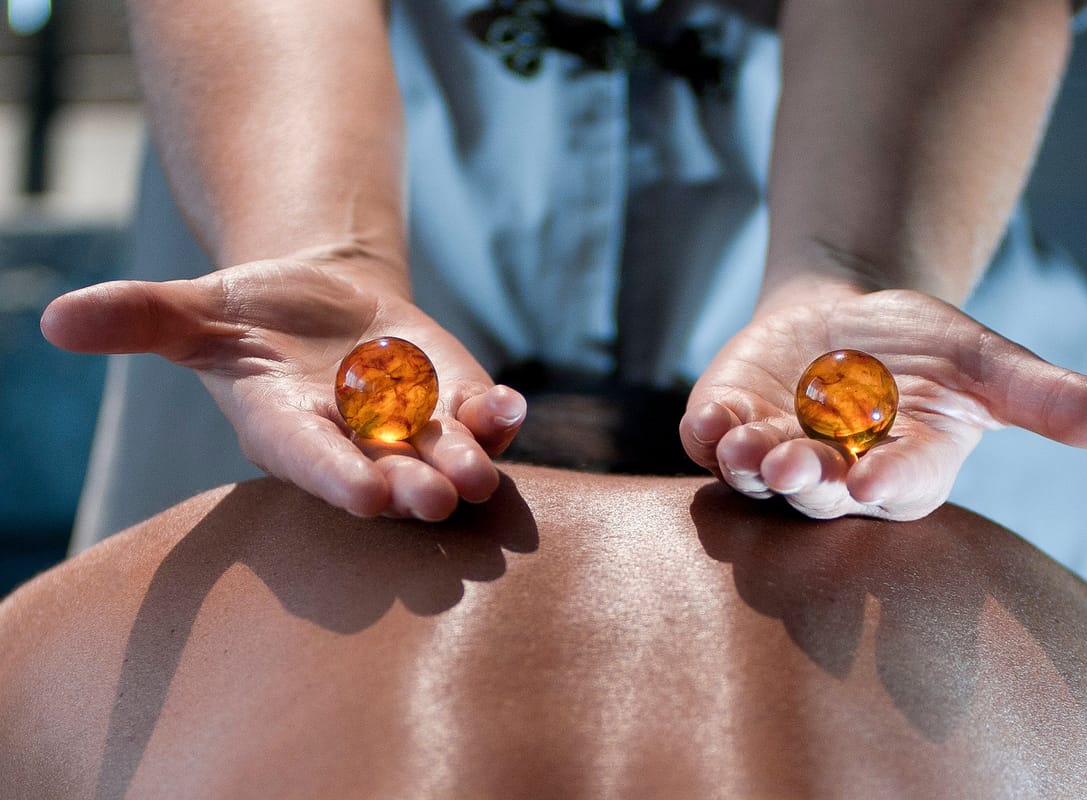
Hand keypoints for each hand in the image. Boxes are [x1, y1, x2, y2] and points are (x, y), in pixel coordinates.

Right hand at [41, 252, 525, 520]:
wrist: (320, 303)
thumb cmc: (250, 315)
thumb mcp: (197, 311)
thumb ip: (141, 319)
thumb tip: (55, 317)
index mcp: (289, 433)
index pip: (313, 463)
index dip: (338, 478)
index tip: (366, 497)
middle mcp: (355, 444)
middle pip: (388, 474)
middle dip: (412, 486)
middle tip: (436, 498)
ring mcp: (412, 427)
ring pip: (444, 454)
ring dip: (468, 460)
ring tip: (482, 465)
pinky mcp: (454, 400)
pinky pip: (482, 416)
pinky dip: (499, 415)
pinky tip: (512, 406)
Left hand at [681, 287, 1086, 519]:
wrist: (846, 316)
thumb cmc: (923, 348)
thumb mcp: (987, 364)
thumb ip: (1052, 399)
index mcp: (903, 470)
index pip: (901, 486)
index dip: (889, 481)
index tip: (874, 479)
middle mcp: (836, 474)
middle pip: (821, 490)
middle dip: (808, 480)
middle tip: (795, 469)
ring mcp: (776, 450)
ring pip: (759, 473)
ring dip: (750, 464)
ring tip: (746, 449)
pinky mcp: (729, 421)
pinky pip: (710, 437)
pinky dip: (706, 432)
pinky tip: (707, 421)